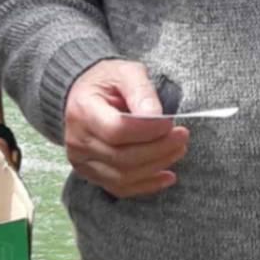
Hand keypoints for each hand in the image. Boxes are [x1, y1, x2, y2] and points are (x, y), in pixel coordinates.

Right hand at [63, 60, 188, 198]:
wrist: (82, 96)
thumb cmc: (106, 82)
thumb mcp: (125, 72)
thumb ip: (141, 91)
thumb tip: (157, 116)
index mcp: (83, 110)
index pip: (116, 130)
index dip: (148, 131)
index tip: (170, 124)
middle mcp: (78, 140)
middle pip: (121, 157)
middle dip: (158, 150)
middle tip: (182, 137)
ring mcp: (82, 160)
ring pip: (122, 176)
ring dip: (156, 166)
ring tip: (178, 150)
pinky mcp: (91, 173)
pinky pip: (120, 188)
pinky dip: (146, 185)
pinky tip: (167, 176)